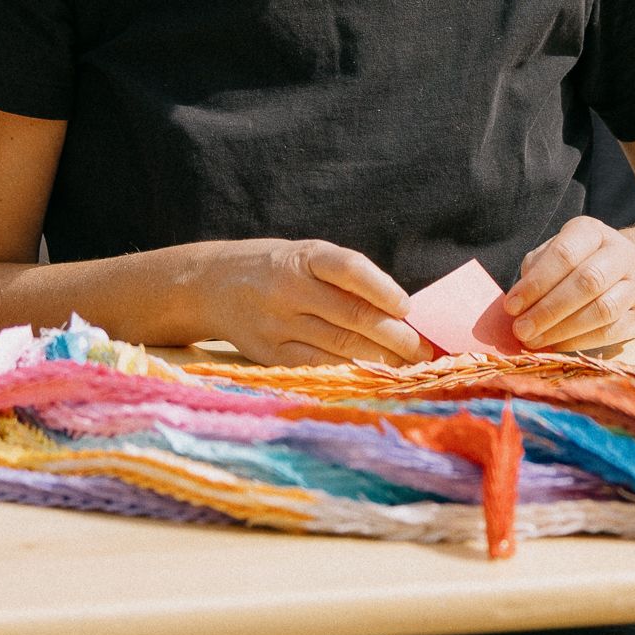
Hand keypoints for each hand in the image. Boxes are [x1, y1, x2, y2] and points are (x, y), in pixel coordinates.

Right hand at [192, 239, 428, 366]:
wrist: (211, 284)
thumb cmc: (275, 269)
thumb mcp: (305, 257)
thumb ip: (344, 279)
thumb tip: (400, 313)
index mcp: (303, 257)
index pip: (350, 269)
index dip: (384, 290)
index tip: (409, 308)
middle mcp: (288, 288)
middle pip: (352, 316)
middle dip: (396, 336)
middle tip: (423, 350)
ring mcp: (276, 323)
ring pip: (340, 346)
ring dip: (381, 360)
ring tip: (409, 367)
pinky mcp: (269, 353)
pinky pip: (317, 367)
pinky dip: (349, 373)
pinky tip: (371, 377)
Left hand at [500, 217, 634, 353]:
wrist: (628, 275)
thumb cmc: (577, 264)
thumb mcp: (554, 256)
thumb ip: (535, 273)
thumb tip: (516, 305)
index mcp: (592, 232)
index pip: (565, 254)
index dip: (537, 282)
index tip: (511, 306)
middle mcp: (621, 253)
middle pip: (587, 281)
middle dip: (549, 309)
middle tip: (521, 330)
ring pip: (603, 309)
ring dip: (564, 329)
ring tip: (535, 341)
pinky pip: (611, 332)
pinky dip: (580, 342)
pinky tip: (556, 346)